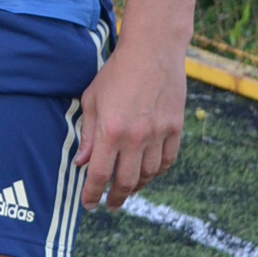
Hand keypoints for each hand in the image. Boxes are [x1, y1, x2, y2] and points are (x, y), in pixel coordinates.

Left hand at [75, 36, 184, 210]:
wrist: (152, 51)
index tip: (88, 205)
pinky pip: (168, 160)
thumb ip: (88, 134)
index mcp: (110, 131)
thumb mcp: (92, 100)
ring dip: (137, 186)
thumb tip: (82, 163)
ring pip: (149, 174)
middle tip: (110, 205)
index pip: (100, 175)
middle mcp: (136, 137)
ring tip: (128, 188)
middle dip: (115, 198)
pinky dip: (157, 171)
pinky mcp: (175, 128)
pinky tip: (148, 172)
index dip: (92, 194)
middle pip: (126, 181)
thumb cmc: (116, 73)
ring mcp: (159, 134)